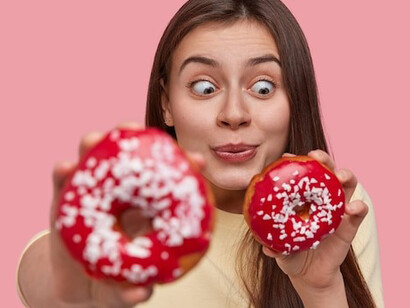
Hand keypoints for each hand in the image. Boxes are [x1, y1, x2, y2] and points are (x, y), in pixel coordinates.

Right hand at [49, 122, 206, 307]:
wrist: (82, 282)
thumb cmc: (117, 274)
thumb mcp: (128, 278)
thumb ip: (134, 284)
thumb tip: (142, 292)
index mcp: (145, 208)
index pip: (164, 182)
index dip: (181, 167)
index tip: (196, 160)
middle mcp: (121, 195)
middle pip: (126, 161)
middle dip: (130, 140)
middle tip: (133, 130)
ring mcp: (92, 195)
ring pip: (93, 164)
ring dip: (93, 147)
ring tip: (94, 141)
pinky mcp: (64, 202)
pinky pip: (62, 184)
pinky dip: (63, 173)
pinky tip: (64, 167)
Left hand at [262, 150, 367, 290]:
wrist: (309, 274)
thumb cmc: (290, 253)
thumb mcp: (279, 249)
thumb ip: (274, 246)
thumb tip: (266, 248)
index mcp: (301, 199)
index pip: (301, 174)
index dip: (295, 162)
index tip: (286, 157)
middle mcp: (320, 199)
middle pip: (326, 170)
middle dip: (323, 159)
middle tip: (316, 156)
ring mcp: (337, 210)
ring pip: (346, 184)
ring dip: (345, 175)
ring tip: (340, 177)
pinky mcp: (350, 225)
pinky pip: (359, 212)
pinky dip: (359, 207)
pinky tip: (353, 208)